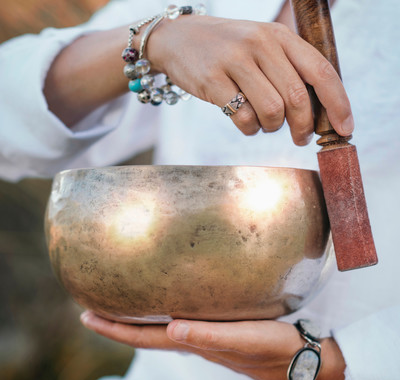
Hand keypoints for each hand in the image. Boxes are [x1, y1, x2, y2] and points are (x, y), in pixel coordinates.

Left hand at [80, 311, 346, 379]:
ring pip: (162, 327)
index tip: (88, 317)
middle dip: (118, 324)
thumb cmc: (275, 349)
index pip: (146, 338)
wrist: (302, 357)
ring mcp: (207, 335)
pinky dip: (164, 312)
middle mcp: (196, 340)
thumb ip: (208, 337)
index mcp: (196, 343)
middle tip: (93, 309)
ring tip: (121, 304)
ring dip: (138, 319)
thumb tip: (172, 329)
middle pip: (147, 334)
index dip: (116, 330)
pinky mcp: (220, 327)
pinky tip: (166, 302)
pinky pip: (182, 318)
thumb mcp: (243, 340)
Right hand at [148, 15, 353, 143]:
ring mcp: (235, 61)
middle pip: (298, 98)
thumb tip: (317, 111)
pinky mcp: (213, 80)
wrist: (179, 39)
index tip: (344, 129)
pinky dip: (249, 129)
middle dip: (304, 127)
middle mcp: (261, 44)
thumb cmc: (227, 49)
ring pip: (272, 111)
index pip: (321, 71)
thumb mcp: (262, 46)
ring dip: (272, 127)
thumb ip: (288, 70)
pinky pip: (243, 118)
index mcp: (280, 36)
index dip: (338, 104)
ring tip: (264, 123)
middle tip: (300, 138)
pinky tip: (245, 122)